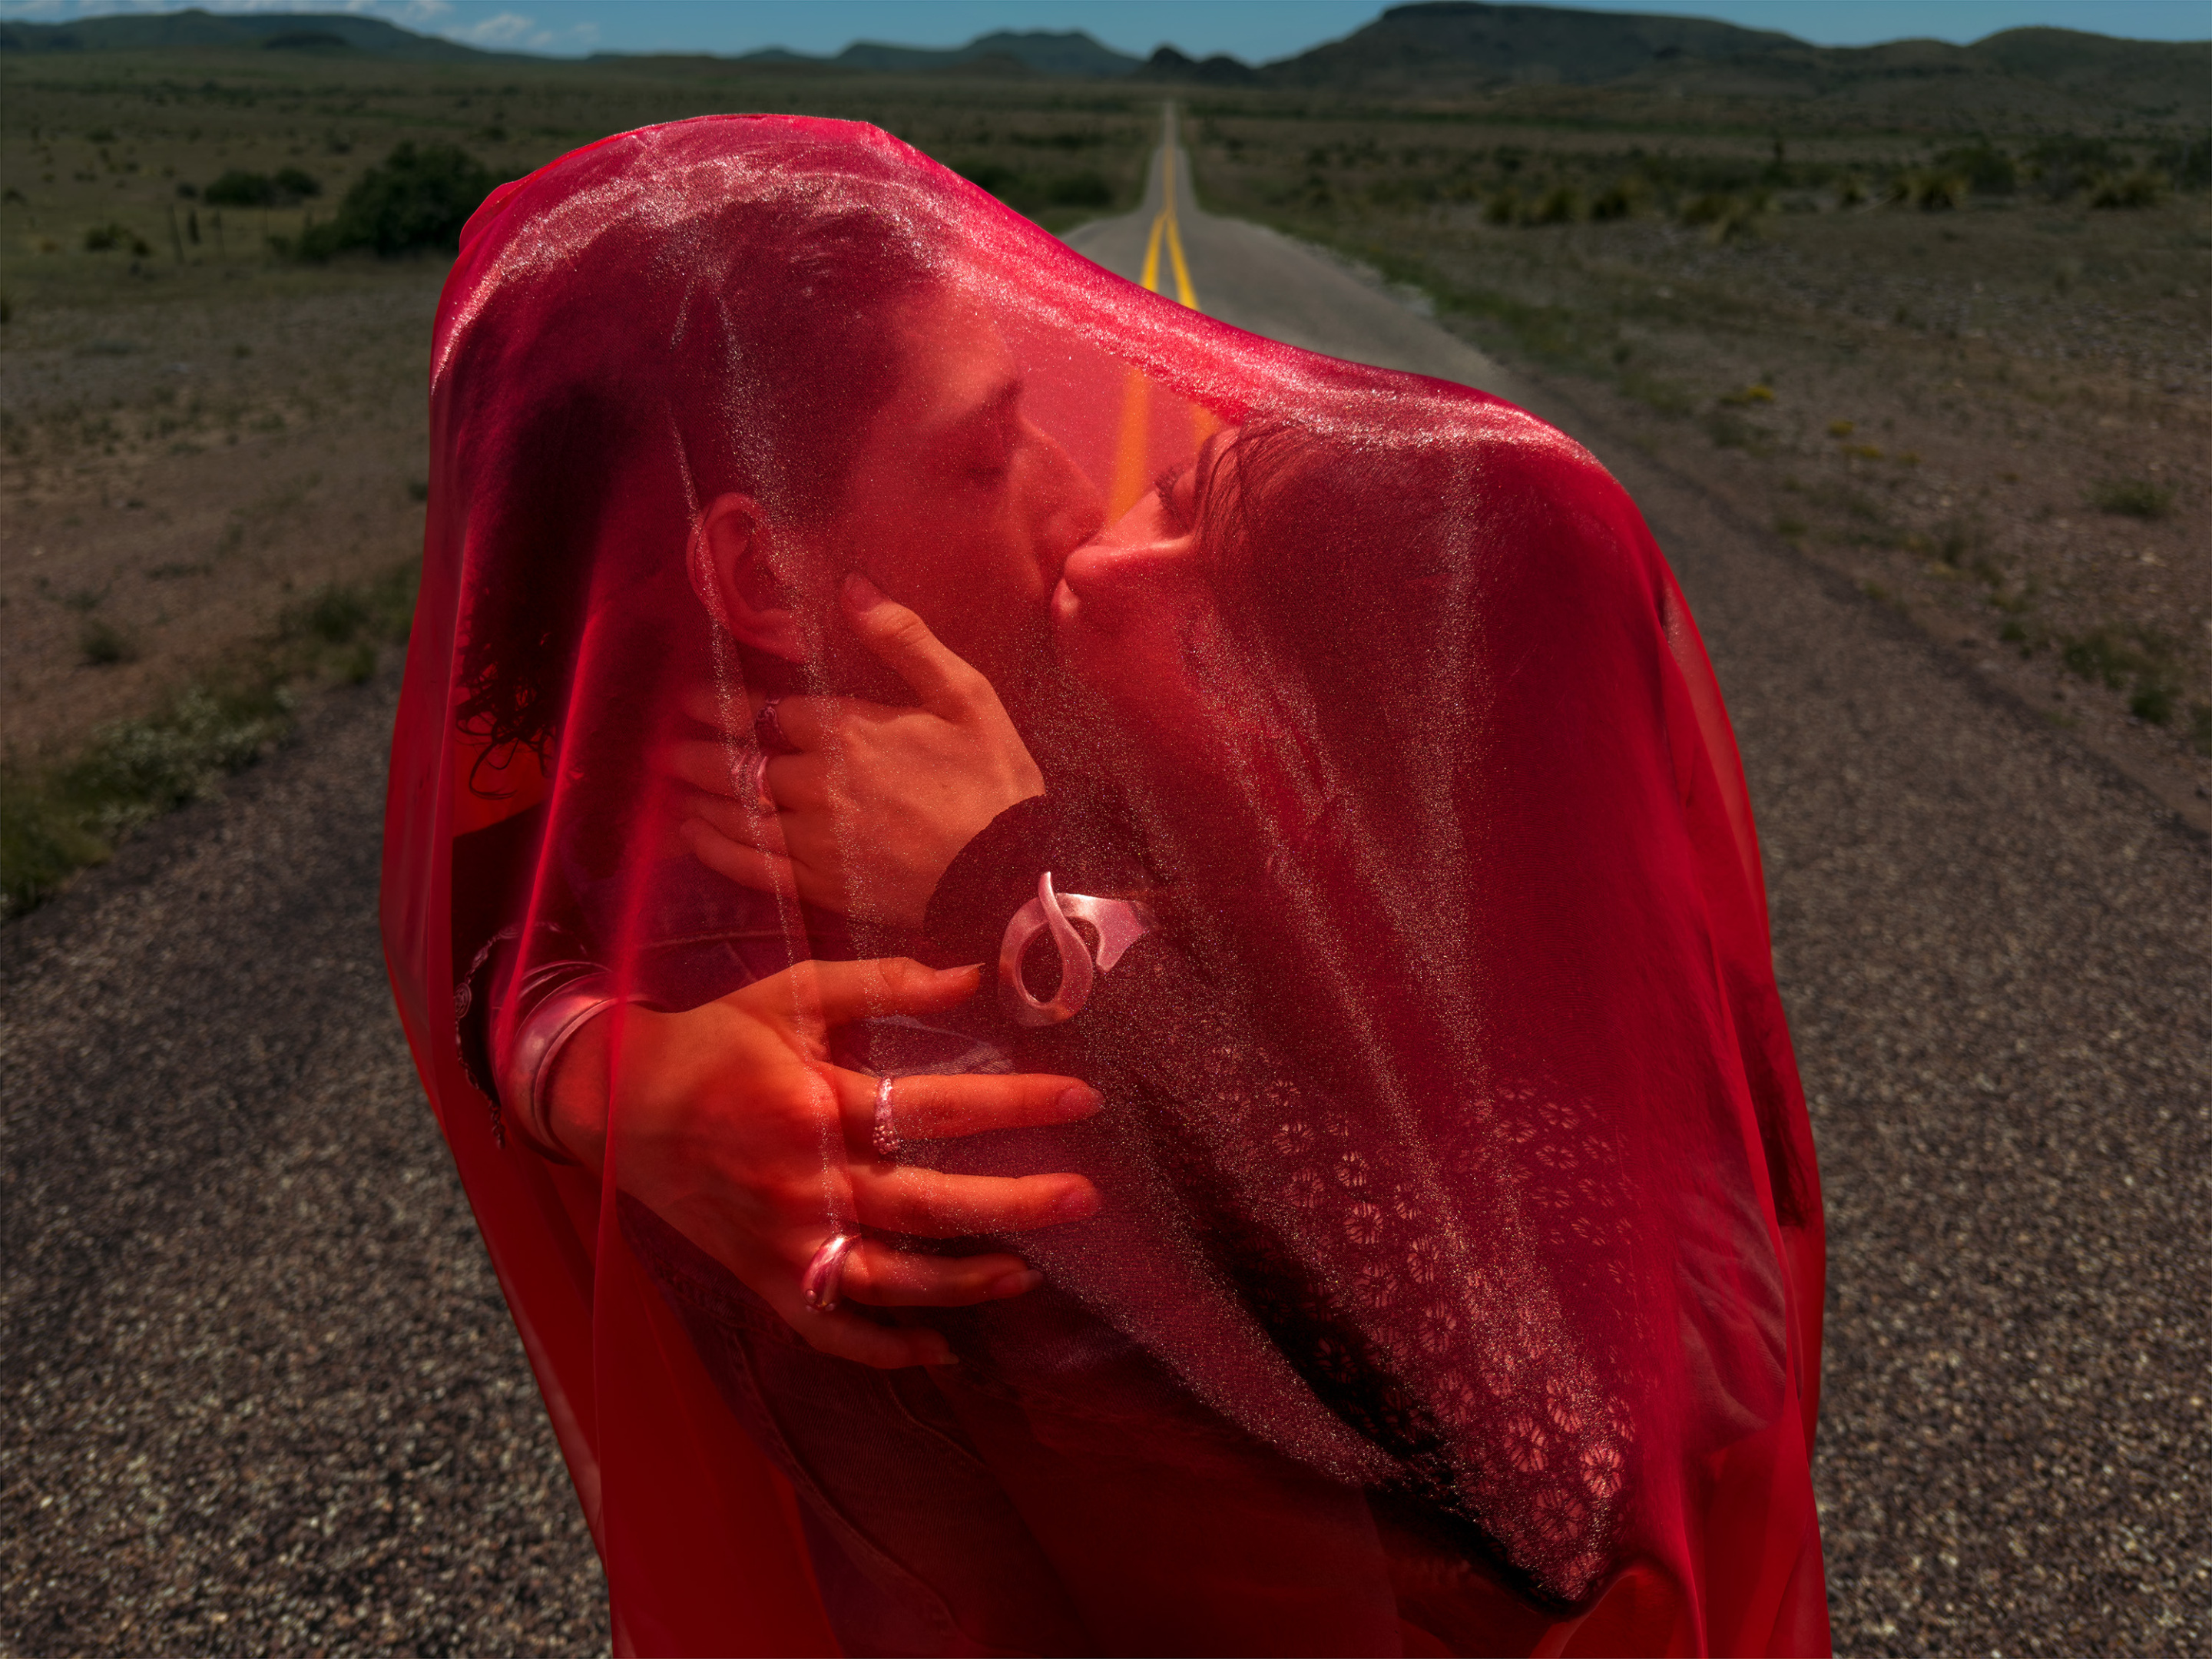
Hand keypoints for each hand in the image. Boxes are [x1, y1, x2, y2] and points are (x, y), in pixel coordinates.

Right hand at [546, 957, 1101, 1368]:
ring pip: (890, 1279)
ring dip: (964, 1283)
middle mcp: (805, 1181)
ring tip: (1027, 1275)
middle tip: (1084, 1200)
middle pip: (928, 1203)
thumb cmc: (715, 1042)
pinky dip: (884, 1349)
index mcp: (815, 1104)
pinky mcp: (765, 1278)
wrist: (616, 1105)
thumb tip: (974, 976)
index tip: (1081, 1100)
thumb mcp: (791, 992)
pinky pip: (831, 1329)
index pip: (935, 1105)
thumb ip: (882, 982)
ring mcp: (785, 1240)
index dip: (1014, 1103)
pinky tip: (940, 1349)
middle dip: (1014, 1204)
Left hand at [666, 574, 1042, 928]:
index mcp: (847, 730)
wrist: (1009, 874)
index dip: (722, 703)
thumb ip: (904, 640)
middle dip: (698, 750)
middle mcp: (816, 783)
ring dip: (700, 794)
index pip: (765, 711)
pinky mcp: (821, 884)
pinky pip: (752, 865)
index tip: (691, 699)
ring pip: (737, 811)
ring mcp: (813, 838)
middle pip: (740, 761)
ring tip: (674, 782)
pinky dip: (717, 849)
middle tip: (670, 744)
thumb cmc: (994, 780)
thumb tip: (853, 587)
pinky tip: (695, 836)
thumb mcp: (965, 695)